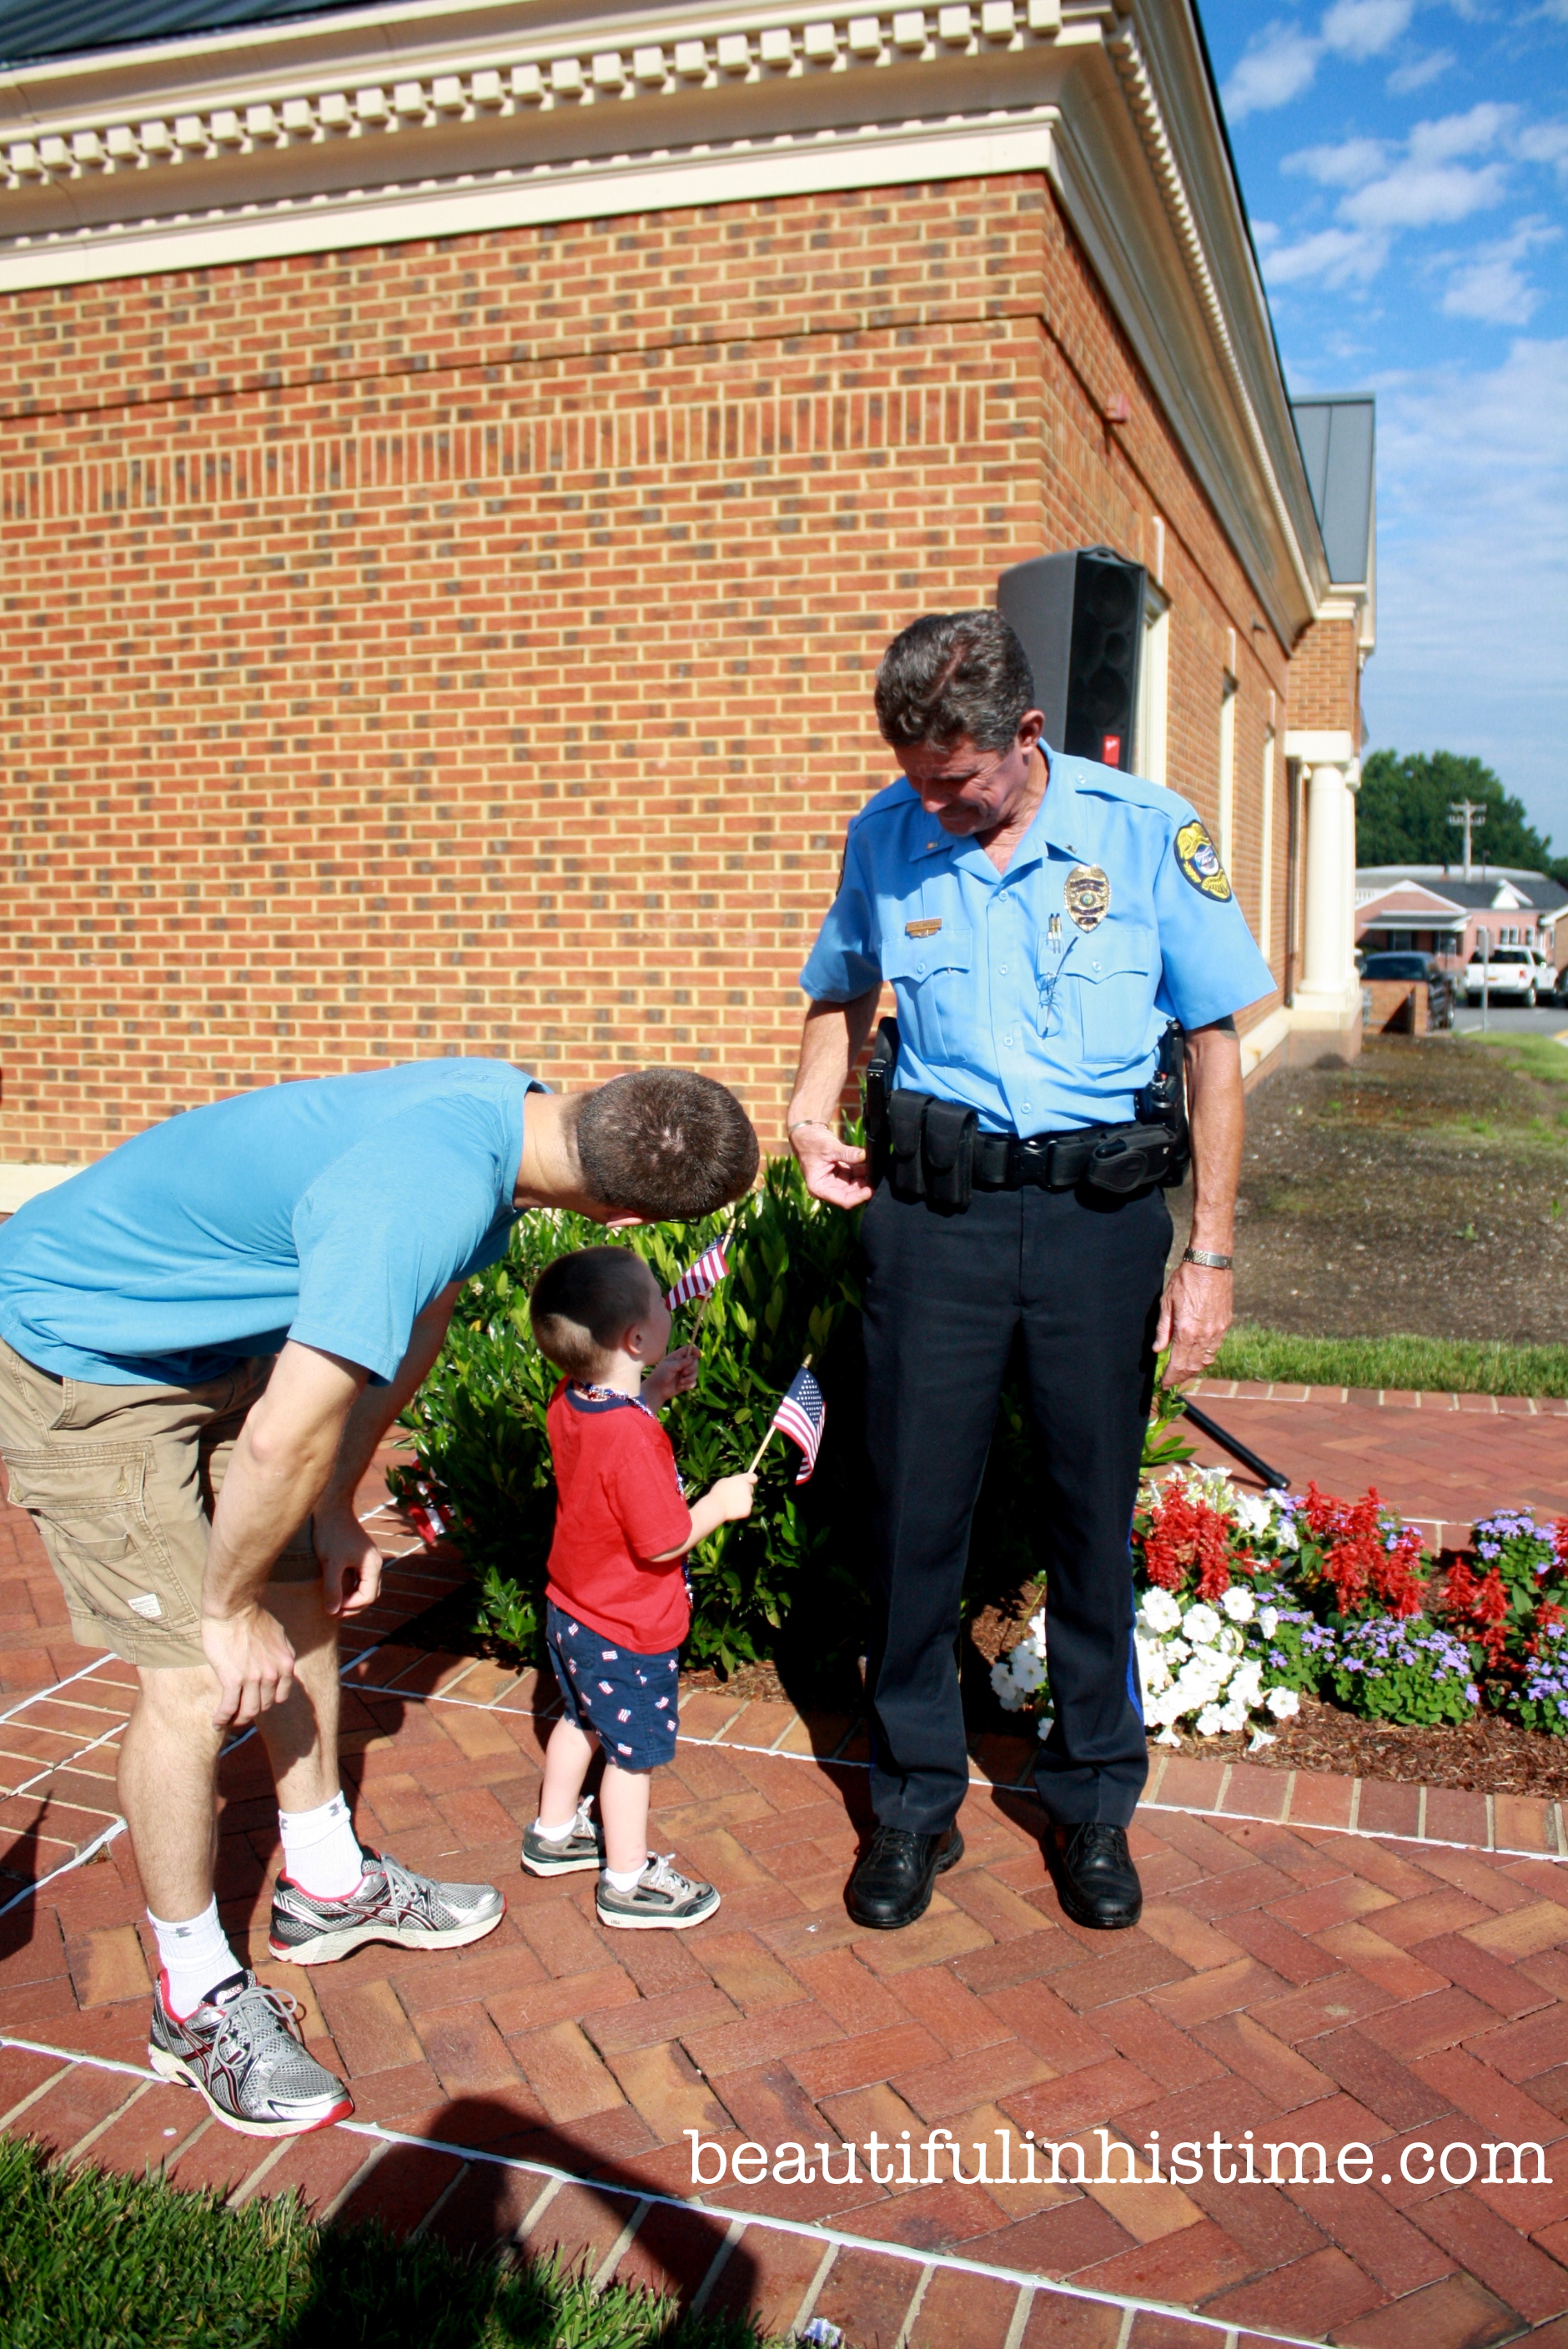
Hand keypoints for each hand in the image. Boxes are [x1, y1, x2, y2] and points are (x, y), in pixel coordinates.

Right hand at [202, 1603, 296, 1728]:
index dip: (267, 1701)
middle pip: (264, 1706)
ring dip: (237, 1720)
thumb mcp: (278, 1634)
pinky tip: (216, 1723)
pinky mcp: (234, 1680)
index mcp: (286, 1664)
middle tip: (239, 1713)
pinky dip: (222, 1718)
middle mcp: (273, 1674)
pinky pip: (229, 1707)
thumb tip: (280, 1664)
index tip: (256, 1702)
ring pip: (248, 1711)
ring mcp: (254, 1679)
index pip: (280, 1696)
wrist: (234, 1608)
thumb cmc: (252, 1616)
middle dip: (251, 1711)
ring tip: (227, 1721)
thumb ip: (280, 1653)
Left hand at [313, 1507, 384, 1617]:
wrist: (331, 1508)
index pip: (368, 1597)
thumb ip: (332, 1588)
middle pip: (370, 1593)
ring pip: (366, 1585)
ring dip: (353, 1596)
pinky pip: (361, 1577)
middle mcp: (376, 1562)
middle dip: (354, 1605)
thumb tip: (333, 1612)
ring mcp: (370, 1558)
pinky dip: (351, 1586)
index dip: (350, 1607)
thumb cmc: (331, 1533)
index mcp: (373, 1565)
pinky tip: (337, 1587)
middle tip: (334, 1611)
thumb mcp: (331, 1563)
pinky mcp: (361, 1554)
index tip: (332, 1609)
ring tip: (335, 1602)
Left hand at [643, 1344, 698, 1409]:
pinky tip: (680, 1387)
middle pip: (695, 1362)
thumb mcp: (670, 1367)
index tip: (699, 1356)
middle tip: (683, 1373)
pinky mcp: (686, 1382)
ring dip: (689, 1378)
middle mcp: (682, 1364)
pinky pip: (694, 1382)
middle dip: (691, 1368)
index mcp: (677, 1357)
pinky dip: (688, 1385)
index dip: (695, 1351)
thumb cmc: (660, 1376)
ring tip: (680, 1382)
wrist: (657, 1390)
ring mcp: (685, 1373)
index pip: (689, 1349)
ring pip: (696, 1373)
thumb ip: (682, 1362)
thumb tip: (693, 1357)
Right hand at [712, 1472, 757, 1522]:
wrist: (716, 1507)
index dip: (751, 1480)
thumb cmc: (717, 1493)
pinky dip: (741, 1511)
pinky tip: (732, 1511)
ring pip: (749, 1500)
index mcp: (742, 1480)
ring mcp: (749, 1500)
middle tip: (735, 1496)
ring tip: (731, 1504)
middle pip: (751, 1489)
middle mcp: (748, 1488)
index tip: (748, 1483)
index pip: (754, 1477)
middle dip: (745, 1492)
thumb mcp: (724, 1482)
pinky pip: (746, 1510)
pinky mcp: (748, 1509)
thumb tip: (737, 1483)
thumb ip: (734, 1481)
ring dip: (743, 1502)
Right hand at [791, 1123, 873, 1209]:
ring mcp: (834, 1181)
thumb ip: (847, 1153)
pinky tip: (869, 1164)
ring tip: (874, 1168)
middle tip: (876, 1176)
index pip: (843, 1200)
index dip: (859, 1197)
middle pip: (851, 1194)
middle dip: (864, 1187)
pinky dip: (862, 1171)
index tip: (871, 1189)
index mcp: (820, 1188)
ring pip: (855, 1185)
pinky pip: (854, 1176)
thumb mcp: (829, 1147)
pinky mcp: (840, 1173)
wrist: (806, 1133)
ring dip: (864, 1178)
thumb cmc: (811, 1142)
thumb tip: (864, 1155)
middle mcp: (827, 1188)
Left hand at [1155, 1260, 1232, 1387]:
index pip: (1178, 1364)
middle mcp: (1205, 1335)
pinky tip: (1197, 1356)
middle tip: (1171, 1380)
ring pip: (1206, 1361)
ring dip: (1194, 1369)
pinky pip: (1215, 1349)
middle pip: (1193, 1367)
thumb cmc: (1185, 1280)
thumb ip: (1163, 1330)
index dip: (1170, 1378)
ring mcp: (1217, 1331)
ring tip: (1183, 1371)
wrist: (1210, 1264)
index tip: (1163, 1384)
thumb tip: (1157, 1349)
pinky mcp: (1225, 1325)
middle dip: (1181, 1377)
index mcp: (1187, 1331)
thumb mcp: (1166, 1303)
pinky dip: (1205, 1357)